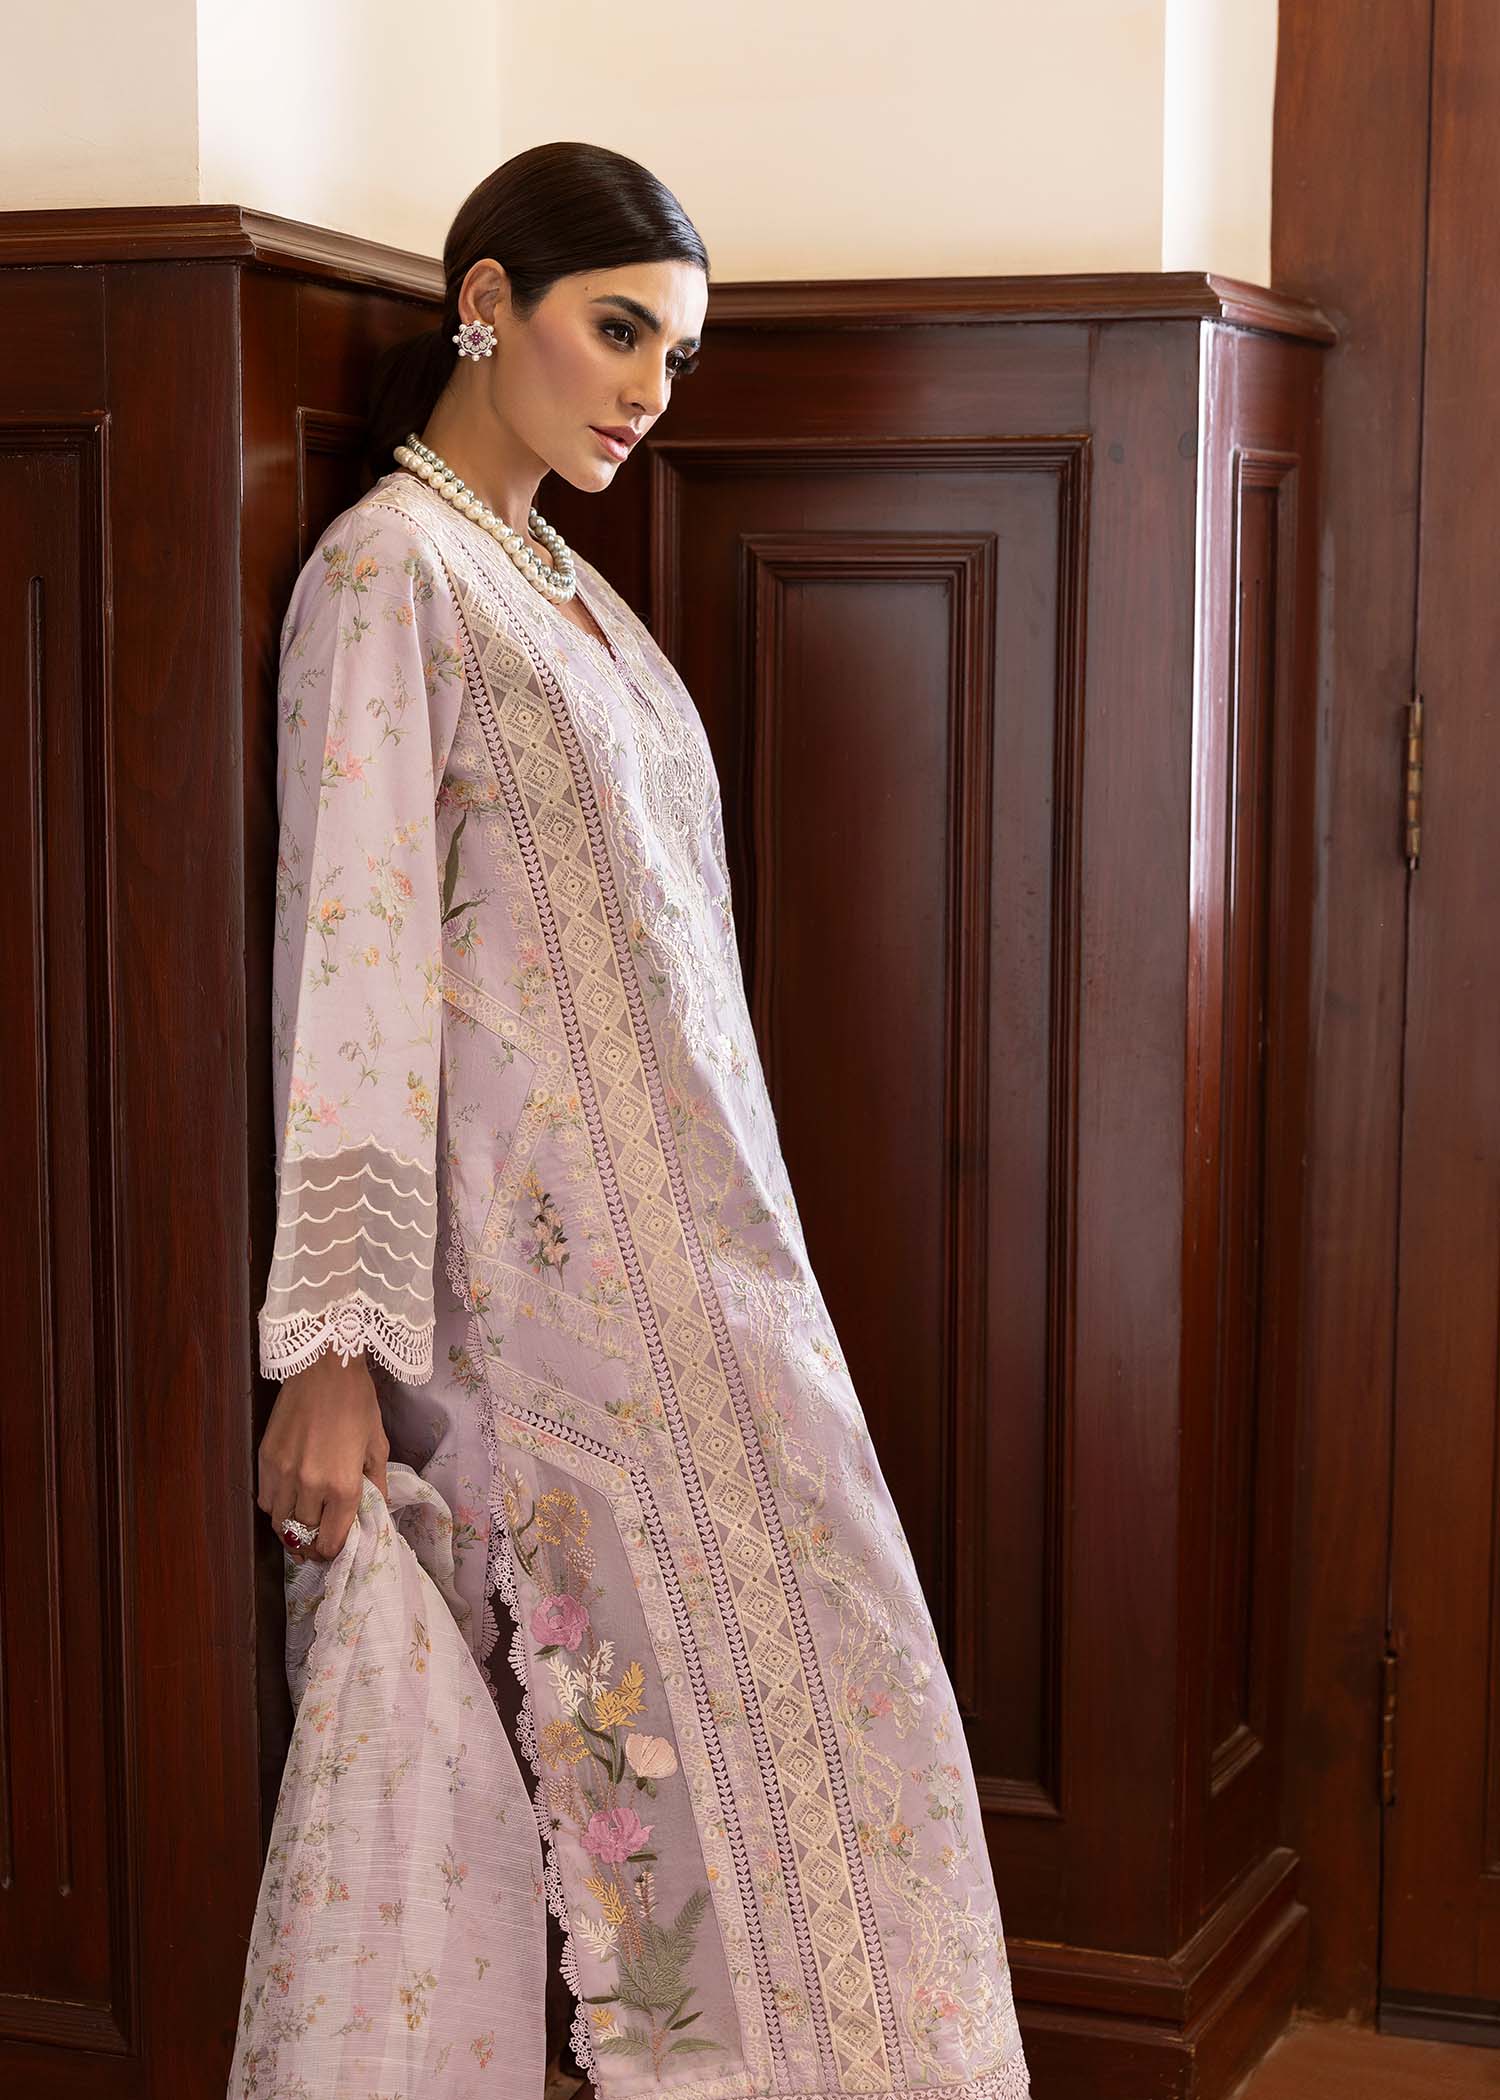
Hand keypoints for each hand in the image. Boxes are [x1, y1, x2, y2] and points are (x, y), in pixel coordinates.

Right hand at [257, 1348, 389, 1561]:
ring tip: (300, 1525)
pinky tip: (287, 1500)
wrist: (324, 1367)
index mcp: (343, 1485)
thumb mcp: (377, 1444)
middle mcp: (310, 1486)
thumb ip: (375, 1482)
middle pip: (303, 1534)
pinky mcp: (265, 1460)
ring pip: (279, 1522)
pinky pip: (265, 1500)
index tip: (333, 1549)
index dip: (331, 1552)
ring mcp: (283, 1474)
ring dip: (291, 1528)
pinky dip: (275, 1506)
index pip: (330, 1541)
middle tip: (317, 1540)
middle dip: (311, 1542)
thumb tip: (374, 1507)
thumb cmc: (357, 1402)